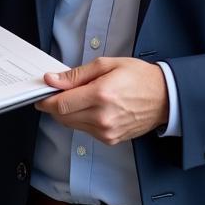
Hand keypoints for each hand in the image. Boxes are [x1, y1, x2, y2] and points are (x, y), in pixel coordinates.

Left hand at [34, 58, 168, 144]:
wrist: (164, 97)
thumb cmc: (138, 77)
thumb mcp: (106, 65)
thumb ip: (76, 75)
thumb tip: (53, 80)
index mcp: (101, 95)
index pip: (61, 105)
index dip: (46, 100)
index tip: (41, 95)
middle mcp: (102, 118)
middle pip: (63, 118)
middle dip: (55, 106)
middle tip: (58, 92)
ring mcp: (107, 132)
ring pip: (73, 125)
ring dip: (69, 113)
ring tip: (81, 97)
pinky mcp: (110, 140)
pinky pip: (86, 131)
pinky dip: (82, 119)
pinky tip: (92, 107)